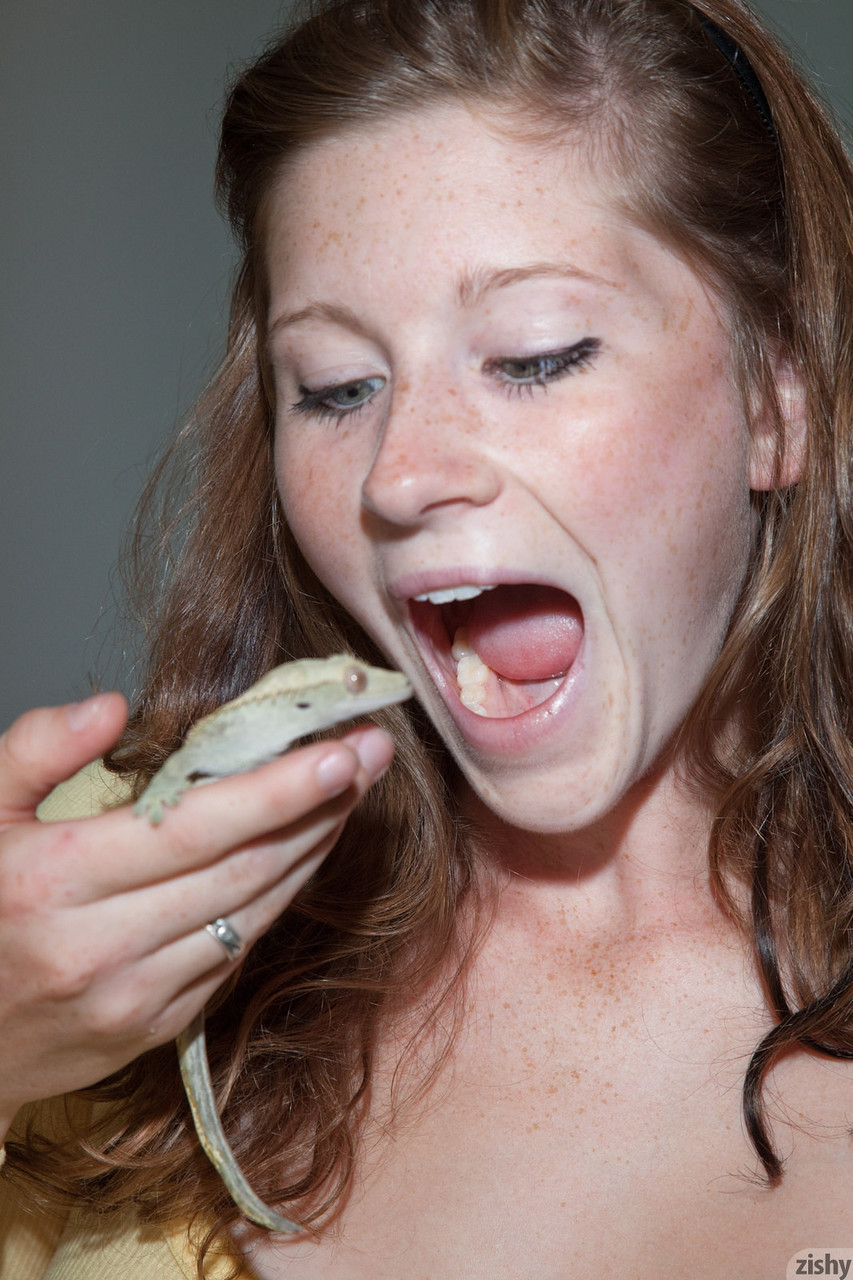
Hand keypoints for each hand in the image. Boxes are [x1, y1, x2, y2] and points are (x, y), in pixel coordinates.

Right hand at [0, 693, 391, 1138]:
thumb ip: (34, 750)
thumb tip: (113, 708)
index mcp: (55, 879)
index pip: (194, 826)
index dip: (278, 789)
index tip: (341, 749)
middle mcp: (100, 945)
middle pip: (242, 868)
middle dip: (319, 807)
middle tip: (371, 753)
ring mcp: (133, 996)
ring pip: (252, 913)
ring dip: (311, 851)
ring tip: (348, 795)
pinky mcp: (154, 1026)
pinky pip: (236, 953)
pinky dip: (276, 900)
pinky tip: (300, 855)